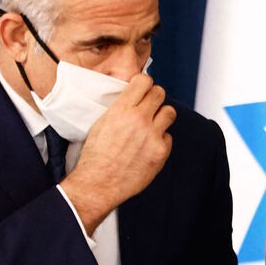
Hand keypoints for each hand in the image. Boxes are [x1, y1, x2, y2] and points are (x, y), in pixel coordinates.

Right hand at [60, 74, 174, 231]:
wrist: (98, 184)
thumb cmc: (95, 156)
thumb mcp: (101, 123)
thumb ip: (119, 109)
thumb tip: (133, 99)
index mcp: (121, 109)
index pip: (144, 81)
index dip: (145, 83)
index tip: (143, 88)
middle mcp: (139, 119)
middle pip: (160, 93)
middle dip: (155, 97)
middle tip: (150, 106)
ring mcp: (152, 136)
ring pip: (170, 112)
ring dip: (162, 115)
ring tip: (153, 124)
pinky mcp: (160, 152)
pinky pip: (168, 137)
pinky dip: (161, 140)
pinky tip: (149, 147)